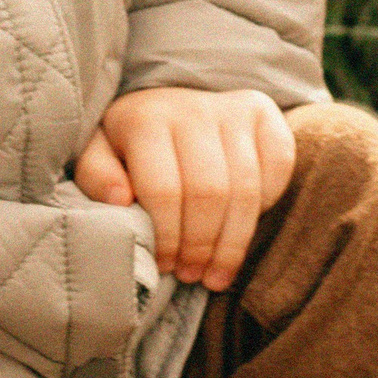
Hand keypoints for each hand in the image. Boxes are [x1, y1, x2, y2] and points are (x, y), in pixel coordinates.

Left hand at [73, 87, 297, 288]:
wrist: (166, 102)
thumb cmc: (129, 144)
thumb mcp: (99, 157)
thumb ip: (97, 177)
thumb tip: (121, 199)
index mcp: (146, 119)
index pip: (164, 190)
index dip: (167, 237)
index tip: (164, 265)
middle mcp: (193, 109)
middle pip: (210, 193)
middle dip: (201, 246)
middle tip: (191, 275)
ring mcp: (232, 108)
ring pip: (246, 188)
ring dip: (232, 242)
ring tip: (215, 273)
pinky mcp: (263, 111)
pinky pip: (279, 165)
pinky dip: (267, 203)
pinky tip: (242, 228)